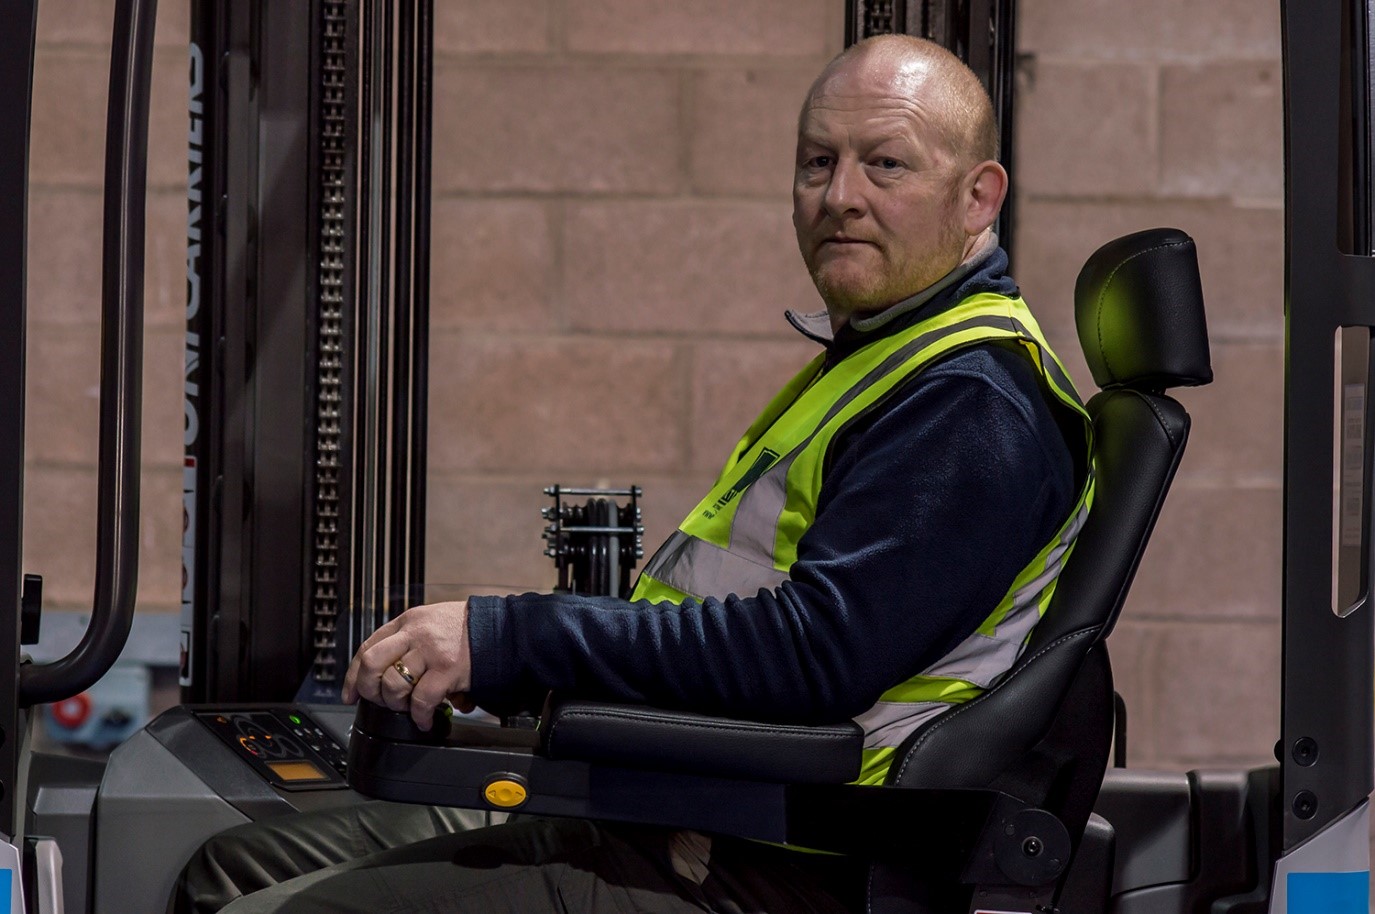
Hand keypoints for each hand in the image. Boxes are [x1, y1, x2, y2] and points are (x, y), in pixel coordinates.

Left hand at [341, 600, 472, 730]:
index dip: (354, 675)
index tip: (351, 694)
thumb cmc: (468, 629)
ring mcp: (431, 651)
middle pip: (371, 663)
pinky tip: (424, 720)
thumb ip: (408, 639)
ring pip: (393, 684)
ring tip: (407, 709)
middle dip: (368, 689)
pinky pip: (421, 699)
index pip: (367, 647)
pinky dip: (419, 716)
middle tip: (379, 701)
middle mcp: (415, 633)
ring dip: (395, 704)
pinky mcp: (448, 669)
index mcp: (408, 621)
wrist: (503, 628)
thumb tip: (385, 671)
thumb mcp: (431, 623)